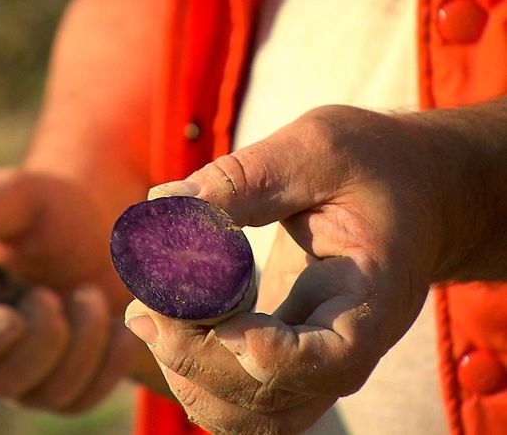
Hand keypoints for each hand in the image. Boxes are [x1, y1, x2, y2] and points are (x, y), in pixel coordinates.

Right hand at [0, 167, 141, 411]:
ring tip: (91, 295)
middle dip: (42, 336)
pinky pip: (83, 397)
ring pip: (48, 393)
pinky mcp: (62, 387)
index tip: (10, 318)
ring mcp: (21, 376)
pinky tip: (123, 328)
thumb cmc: (48, 213)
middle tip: (55, 293)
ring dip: (81, 343)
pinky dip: (109, 362)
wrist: (99, 235)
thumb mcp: (19, 200)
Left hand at [127, 105, 476, 432]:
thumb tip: (163, 202)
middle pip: (271, 397)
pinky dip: (194, 377)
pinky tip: (164, 324)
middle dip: (197, 355)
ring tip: (146, 315)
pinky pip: (239, 402)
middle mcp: (347, 349)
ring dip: (188, 377)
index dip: (269, 352)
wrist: (412, 193)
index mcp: (371, 299)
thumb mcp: (316, 150)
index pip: (331, 360)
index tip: (216, 313)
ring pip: (250, 416)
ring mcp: (316, 365)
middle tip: (148, 300)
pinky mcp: (287, 362)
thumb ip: (245, 178)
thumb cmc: (372, 167)